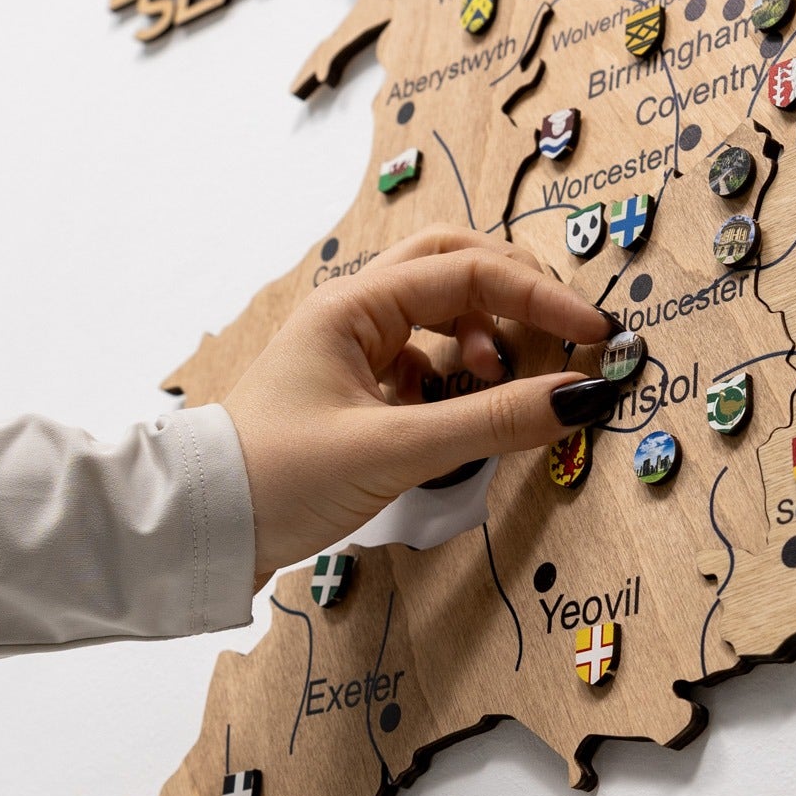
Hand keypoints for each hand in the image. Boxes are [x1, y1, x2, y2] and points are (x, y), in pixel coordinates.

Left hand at [221, 226, 619, 583]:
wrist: (200, 530)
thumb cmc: (281, 480)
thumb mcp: (397, 449)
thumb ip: (493, 421)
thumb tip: (581, 398)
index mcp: (354, 305)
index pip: (471, 272)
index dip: (541, 297)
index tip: (595, 331)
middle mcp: (354, 312)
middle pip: (454, 264)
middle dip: (515, 290)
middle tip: (562, 327)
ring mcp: (353, 349)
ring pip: (440, 311)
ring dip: (485, 332)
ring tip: (502, 379)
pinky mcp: (355, 391)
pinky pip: (424, 357)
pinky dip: (459, 373)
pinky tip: (462, 411)